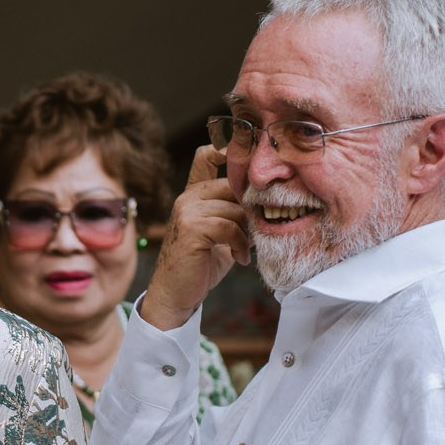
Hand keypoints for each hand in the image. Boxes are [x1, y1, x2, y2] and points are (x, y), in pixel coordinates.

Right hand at [140, 144, 249, 330]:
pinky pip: (229, 226)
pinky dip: (240, 244)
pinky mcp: (191, 228)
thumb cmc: (201, 264)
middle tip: (258, 229)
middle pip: (232, 184)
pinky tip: (240, 257)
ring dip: (247, 230)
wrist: (175, 294)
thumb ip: (234, 213)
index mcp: (194, 194)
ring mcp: (187, 211)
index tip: (251, 166)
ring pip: (234, 208)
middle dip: (251, 206)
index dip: (228, 151)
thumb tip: (268, 203)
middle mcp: (188, 197)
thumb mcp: (220, 233)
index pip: (207, 156)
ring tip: (246, 250)